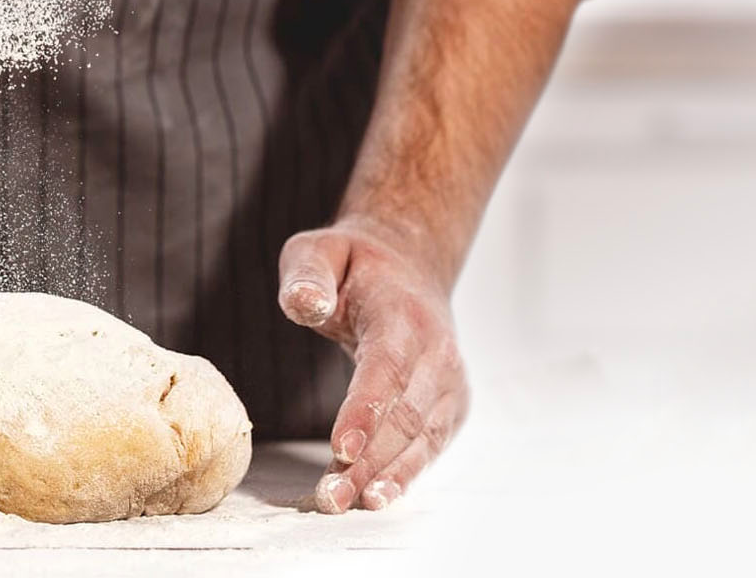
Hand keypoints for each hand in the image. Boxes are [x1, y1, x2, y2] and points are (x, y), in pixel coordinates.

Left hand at [279, 217, 468, 512]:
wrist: (409, 268)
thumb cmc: (355, 266)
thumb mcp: (319, 251)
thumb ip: (307, 274)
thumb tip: (304, 304)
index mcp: (404, 313)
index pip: (387, 366)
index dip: (367, 409)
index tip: (341, 448)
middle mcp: (438, 350)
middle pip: (405, 414)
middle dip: (369, 460)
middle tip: (329, 496)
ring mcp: (450, 381)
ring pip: (422, 437)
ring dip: (387, 476)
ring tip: (349, 504)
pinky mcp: (451, 406)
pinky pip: (430, 445)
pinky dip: (406, 474)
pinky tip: (377, 498)